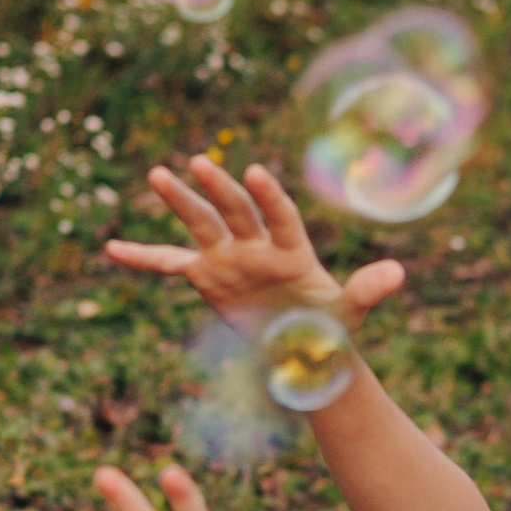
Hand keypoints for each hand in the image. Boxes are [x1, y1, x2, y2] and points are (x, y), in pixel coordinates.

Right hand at [103, 156, 407, 331]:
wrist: (306, 347)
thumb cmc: (331, 328)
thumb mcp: (351, 313)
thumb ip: (369, 290)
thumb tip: (398, 274)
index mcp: (294, 250)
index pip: (281, 217)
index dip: (270, 197)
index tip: (256, 173)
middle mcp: (258, 246)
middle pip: (236, 212)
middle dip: (218, 188)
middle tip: (198, 163)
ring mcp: (229, 258)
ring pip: (202, 224)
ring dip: (181, 201)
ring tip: (159, 174)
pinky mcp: (207, 277)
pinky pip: (170, 265)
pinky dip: (143, 258)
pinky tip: (111, 249)